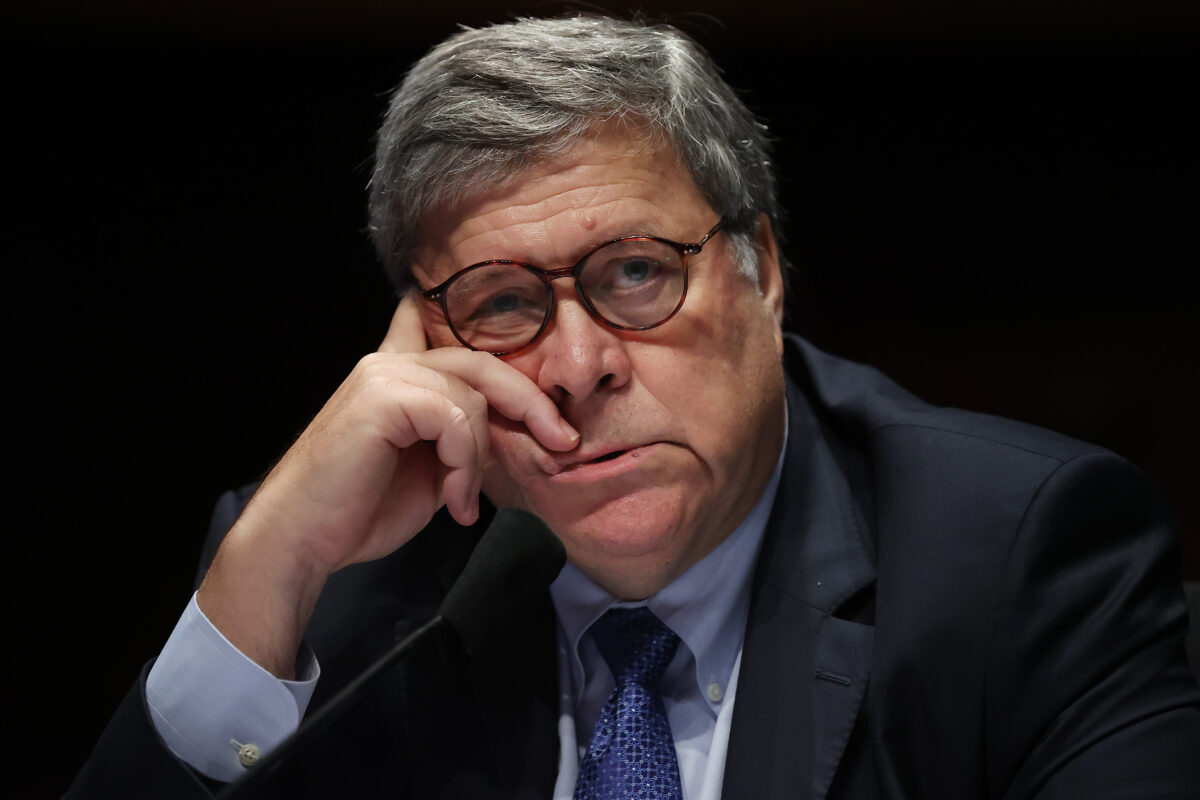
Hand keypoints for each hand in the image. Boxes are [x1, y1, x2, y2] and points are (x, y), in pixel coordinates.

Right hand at [197, 296, 577, 675]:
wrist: (302, 540)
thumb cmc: (359, 512)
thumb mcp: (430, 472)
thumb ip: (461, 441)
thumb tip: (513, 433)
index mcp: (396, 378)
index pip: (436, 330)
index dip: (472, 327)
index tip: (494, 332)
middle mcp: (388, 364)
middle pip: (482, 363)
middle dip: (530, 402)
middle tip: (562, 440)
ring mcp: (383, 374)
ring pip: (473, 396)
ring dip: (481, 455)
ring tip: (464, 502)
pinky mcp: (381, 394)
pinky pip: (455, 416)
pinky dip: (465, 462)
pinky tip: (454, 501)